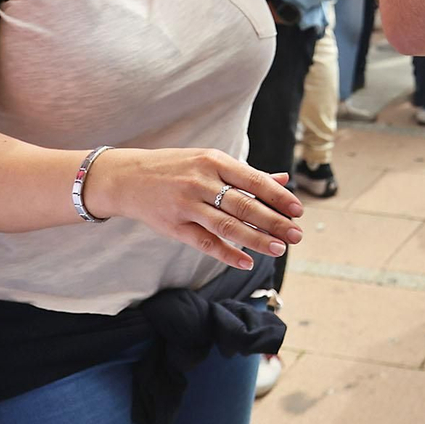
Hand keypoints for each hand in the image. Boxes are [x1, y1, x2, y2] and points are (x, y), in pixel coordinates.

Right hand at [87, 147, 303, 270]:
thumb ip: (246, 174)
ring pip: (227, 226)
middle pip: (244, 205)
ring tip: (279, 249)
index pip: (254, 180)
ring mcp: (186, 205)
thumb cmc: (176, 167)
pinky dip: (227, 254)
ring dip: (256, 239)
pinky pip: (205, 243)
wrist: (126, 177)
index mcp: (214, 162)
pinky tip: (247, 262)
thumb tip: (283, 179)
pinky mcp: (173, 226)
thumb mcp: (210, 162)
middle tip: (297, 235)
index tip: (298, 210)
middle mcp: (201, 182)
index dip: (278, 196)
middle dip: (274, 221)